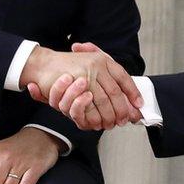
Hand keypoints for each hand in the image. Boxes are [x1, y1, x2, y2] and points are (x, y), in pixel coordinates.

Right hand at [20, 44, 142, 129]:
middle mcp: (97, 65)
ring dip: (109, 115)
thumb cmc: (68, 66)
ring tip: (112, 123)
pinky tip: (98, 122)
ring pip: (104, 100)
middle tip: (125, 119)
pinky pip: (90, 105)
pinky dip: (94, 115)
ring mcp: (87, 74)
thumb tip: (127, 98)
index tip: (139, 104)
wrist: (44, 64)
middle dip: (122, 108)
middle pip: (115, 91)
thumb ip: (107, 78)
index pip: (123, 77)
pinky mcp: (75, 85)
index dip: (132, 91)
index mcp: (102, 59)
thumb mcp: (89, 64)